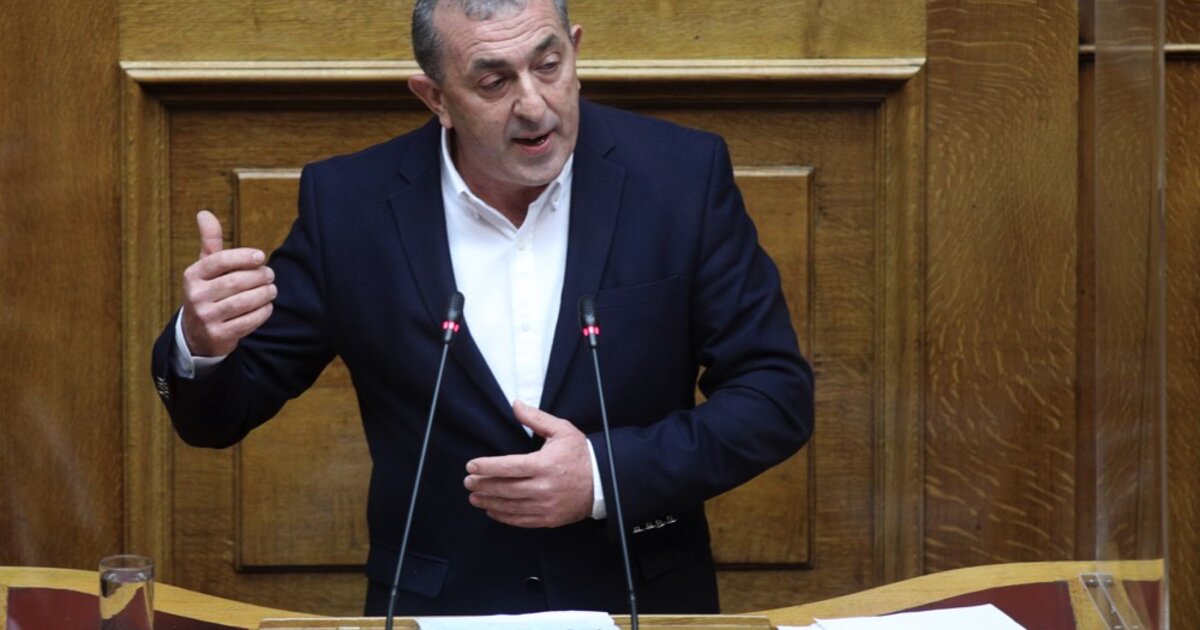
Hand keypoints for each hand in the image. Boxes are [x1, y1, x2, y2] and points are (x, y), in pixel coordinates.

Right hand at [180, 210, 276, 355]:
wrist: (197, 334)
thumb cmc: (208, 292)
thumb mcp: (204, 267)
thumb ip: (209, 241)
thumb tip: (204, 212)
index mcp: (192, 276)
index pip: (220, 261)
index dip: (243, 257)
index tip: (261, 257)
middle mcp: (196, 296)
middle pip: (236, 282)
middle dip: (259, 276)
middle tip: (271, 275)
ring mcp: (206, 317)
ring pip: (244, 302)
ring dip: (264, 294)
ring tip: (272, 289)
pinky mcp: (219, 335)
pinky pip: (248, 321)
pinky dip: (263, 312)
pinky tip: (267, 306)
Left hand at [464, 401, 593, 527]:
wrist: (604, 482)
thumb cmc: (581, 455)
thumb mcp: (562, 430)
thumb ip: (536, 418)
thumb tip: (516, 404)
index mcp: (544, 465)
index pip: (508, 467)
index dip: (487, 467)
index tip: (471, 466)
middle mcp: (543, 488)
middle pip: (505, 488)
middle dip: (483, 485)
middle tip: (468, 482)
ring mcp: (546, 506)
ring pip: (510, 506)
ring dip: (489, 502)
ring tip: (474, 497)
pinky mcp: (549, 519)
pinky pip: (521, 520)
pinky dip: (504, 516)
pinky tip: (492, 511)